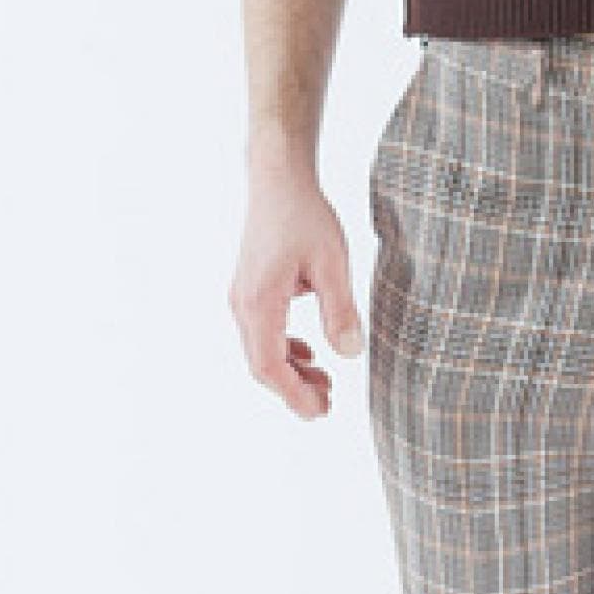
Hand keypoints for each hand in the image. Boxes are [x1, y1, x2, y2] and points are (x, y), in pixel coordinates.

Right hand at [229, 173, 363, 418]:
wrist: (278, 181)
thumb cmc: (304, 216)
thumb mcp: (332, 263)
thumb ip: (340, 310)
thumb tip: (350, 354)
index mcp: (259, 302)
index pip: (269, 365)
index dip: (293, 394)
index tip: (320, 412)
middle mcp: (243, 304)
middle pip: (262, 364)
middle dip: (293, 388)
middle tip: (328, 405)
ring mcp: (243, 297)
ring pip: (261, 349)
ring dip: (290, 369)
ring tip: (325, 382)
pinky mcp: (251, 289)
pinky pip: (263, 332)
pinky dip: (285, 348)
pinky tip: (310, 352)